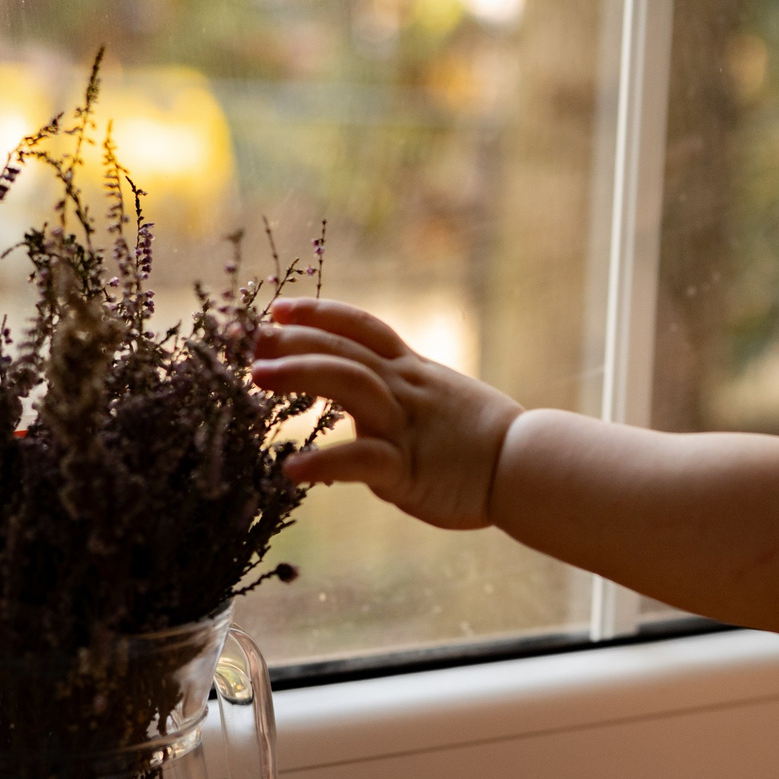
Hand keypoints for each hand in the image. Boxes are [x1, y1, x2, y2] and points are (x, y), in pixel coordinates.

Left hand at [253, 298, 522, 529]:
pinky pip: (361, 460)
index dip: (319, 314)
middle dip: (294, 341)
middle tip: (249, 342)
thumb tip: (374, 406)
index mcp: (414, 371)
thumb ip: (406, 397)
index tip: (279, 309)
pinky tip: (290, 469)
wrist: (529, 466)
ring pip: (350, 386)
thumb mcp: (445, 401)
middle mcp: (406, 389)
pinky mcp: (407, 468)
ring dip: (301, 376)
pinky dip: (323, 462)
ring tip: (258, 380)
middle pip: (345, 349)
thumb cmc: (489, 440)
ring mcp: (406, 425)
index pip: (363, 328)